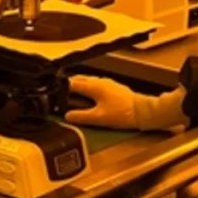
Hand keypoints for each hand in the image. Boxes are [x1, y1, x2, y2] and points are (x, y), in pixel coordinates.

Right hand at [66, 76, 184, 131]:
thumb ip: (81, 116)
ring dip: (80, 87)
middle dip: (70, 86)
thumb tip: (67, 116)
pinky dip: (89, 89)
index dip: (62, 88)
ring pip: (88, 81)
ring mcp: (107, 83)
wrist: (142, 111)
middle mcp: (99, 81)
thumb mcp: (98, 118)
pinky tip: (90, 98)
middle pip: (80, 79)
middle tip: (62, 95)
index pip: (72, 83)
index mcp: (93, 86)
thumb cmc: (121, 113)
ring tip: (73, 97)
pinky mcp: (113, 87)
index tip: (55, 94)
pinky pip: (96, 85)